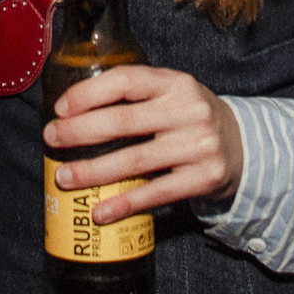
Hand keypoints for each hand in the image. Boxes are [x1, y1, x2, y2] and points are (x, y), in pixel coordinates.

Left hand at [43, 65, 243, 224]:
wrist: (242, 146)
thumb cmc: (189, 118)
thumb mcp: (171, 94)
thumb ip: (134, 97)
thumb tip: (73, 112)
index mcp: (174, 82)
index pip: (126, 81)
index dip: (89, 94)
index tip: (60, 108)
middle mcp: (188, 110)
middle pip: (124, 122)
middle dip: (80, 132)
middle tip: (51, 139)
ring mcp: (198, 145)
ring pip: (135, 161)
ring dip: (93, 171)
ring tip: (64, 177)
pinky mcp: (204, 178)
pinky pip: (156, 193)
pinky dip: (124, 204)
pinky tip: (100, 212)